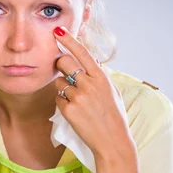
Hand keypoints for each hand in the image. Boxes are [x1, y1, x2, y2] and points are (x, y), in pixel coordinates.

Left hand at [54, 26, 135, 160]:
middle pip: (64, 62)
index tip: (58, 31)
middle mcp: (90, 84)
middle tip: (64, 72)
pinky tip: (75, 113)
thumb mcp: (112, 92)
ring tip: (78, 102)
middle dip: (61, 65)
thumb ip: (100, 77)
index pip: (82, 53)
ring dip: (64, 89)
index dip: (69, 40)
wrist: (112, 141)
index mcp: (102, 77)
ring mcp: (79, 97)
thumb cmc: (114, 117)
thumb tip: (92, 62)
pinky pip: (58, 99)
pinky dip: (63, 104)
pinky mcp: (69, 110)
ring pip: (59, 83)